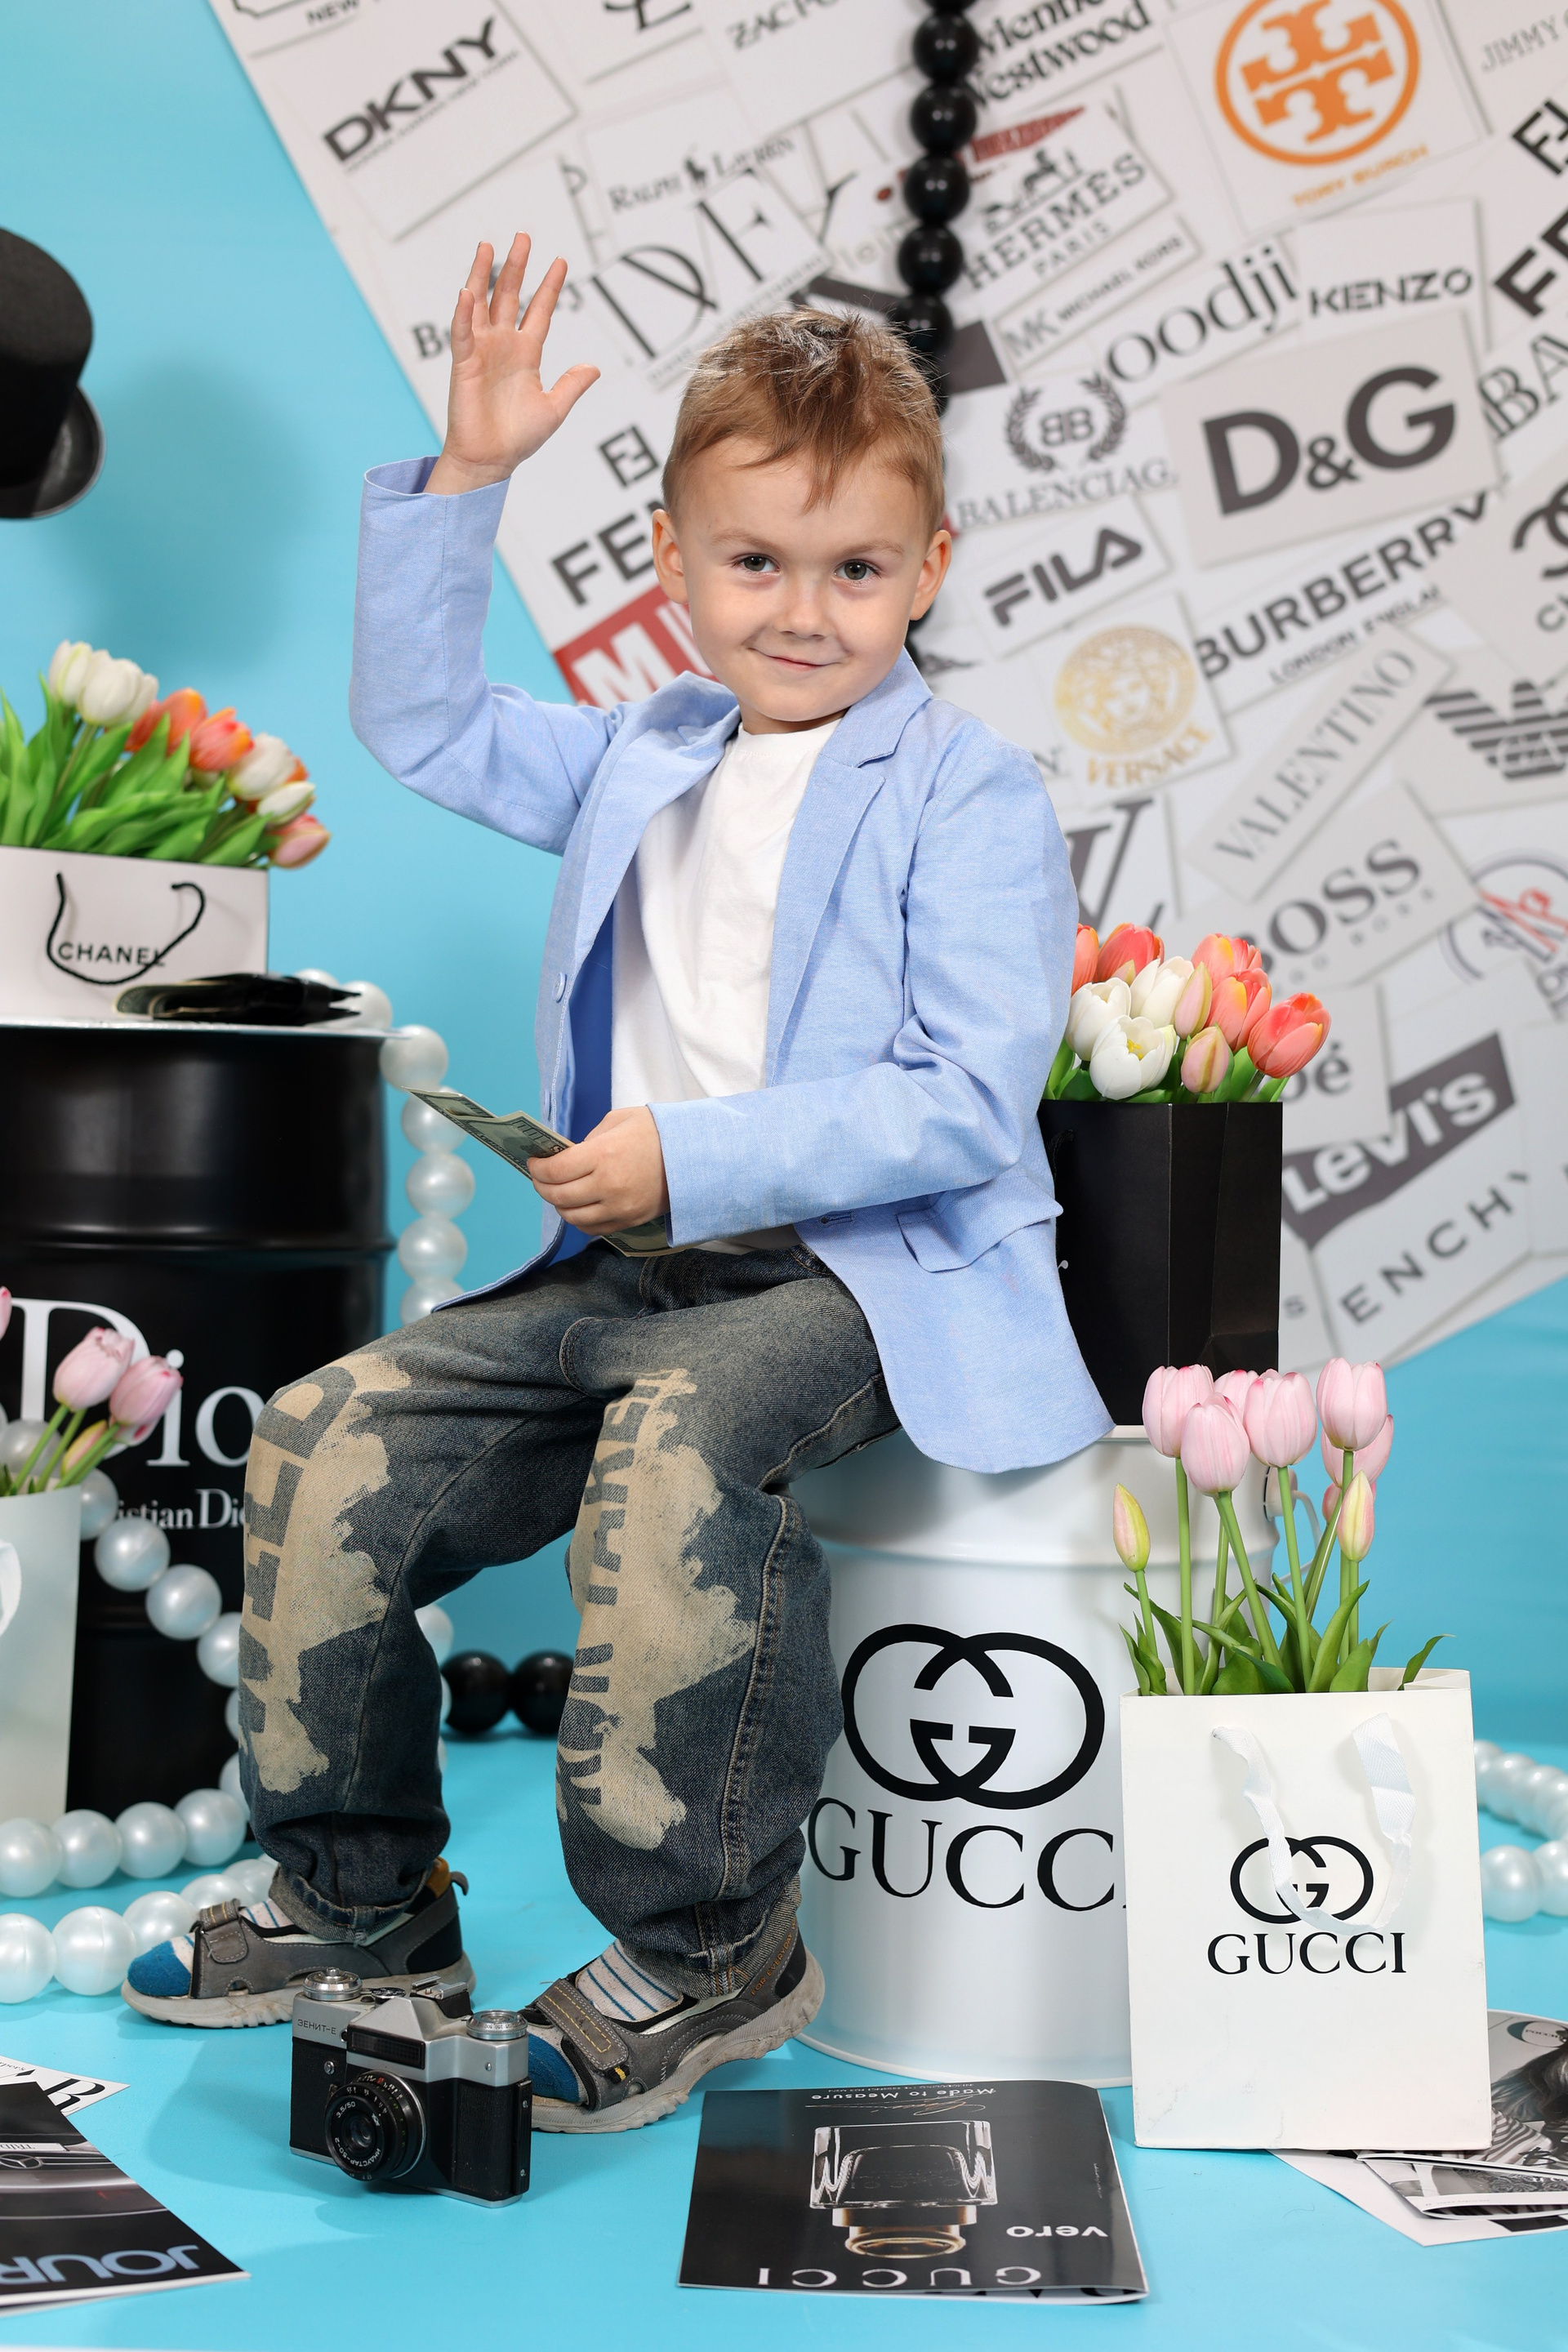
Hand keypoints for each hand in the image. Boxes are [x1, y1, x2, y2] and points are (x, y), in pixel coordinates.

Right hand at [425, 234, 599, 495]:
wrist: (492, 460)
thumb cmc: (519, 437)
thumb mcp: (555, 408)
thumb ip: (572, 384)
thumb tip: (594, 367)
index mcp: (527, 354)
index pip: (540, 311)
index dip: (550, 287)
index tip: (561, 262)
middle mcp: (504, 345)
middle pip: (510, 296)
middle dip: (517, 267)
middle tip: (524, 237)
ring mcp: (482, 351)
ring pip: (482, 304)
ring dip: (484, 275)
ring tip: (488, 246)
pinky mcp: (464, 363)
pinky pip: (463, 333)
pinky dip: (464, 313)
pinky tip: (467, 291)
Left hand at [527, 1107, 668, 1236]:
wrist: (695, 1157)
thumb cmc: (657, 1132)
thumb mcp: (619, 1121)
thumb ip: (589, 1140)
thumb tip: (567, 1157)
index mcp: (603, 1156)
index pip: (555, 1171)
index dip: (537, 1168)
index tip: (534, 1162)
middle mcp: (608, 1186)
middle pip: (558, 1196)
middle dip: (541, 1186)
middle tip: (540, 1177)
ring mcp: (619, 1208)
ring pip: (571, 1217)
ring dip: (558, 1205)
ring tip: (558, 1191)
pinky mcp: (628, 1221)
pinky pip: (591, 1228)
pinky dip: (578, 1219)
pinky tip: (577, 1205)